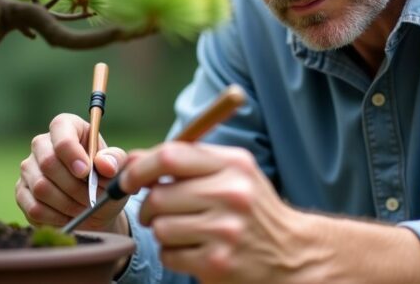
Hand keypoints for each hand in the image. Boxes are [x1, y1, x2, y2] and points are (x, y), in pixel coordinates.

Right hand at [16, 112, 128, 233]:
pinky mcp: (22, 192)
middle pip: (48, 161)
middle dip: (74, 186)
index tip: (86, 172)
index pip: (61, 129)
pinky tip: (71, 216)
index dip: (72, 152)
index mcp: (68, 127)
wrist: (95, 206)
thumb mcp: (118, 168)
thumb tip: (105, 165)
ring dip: (68, 203)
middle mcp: (42, 144)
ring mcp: (28, 168)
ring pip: (41, 187)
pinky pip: (34, 208)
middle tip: (92, 198)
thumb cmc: (106, 179)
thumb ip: (115, 161)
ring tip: (85, 208)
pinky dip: (56, 217)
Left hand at [122, 142, 316, 283]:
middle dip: (149, 207)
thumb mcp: (233, 173)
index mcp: (234, 165)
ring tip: (185, 232)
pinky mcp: (218, 263)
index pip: (171, 156)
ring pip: (160, 227)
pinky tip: (195, 250)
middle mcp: (232, 194)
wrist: (292, 254)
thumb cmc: (251, 209)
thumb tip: (131, 160)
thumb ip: (188, 162)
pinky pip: (169, 254)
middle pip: (159, 196)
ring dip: (162, 232)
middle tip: (158, 212)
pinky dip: (173, 254)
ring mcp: (226, 231)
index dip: (139, 167)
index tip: (127, 179)